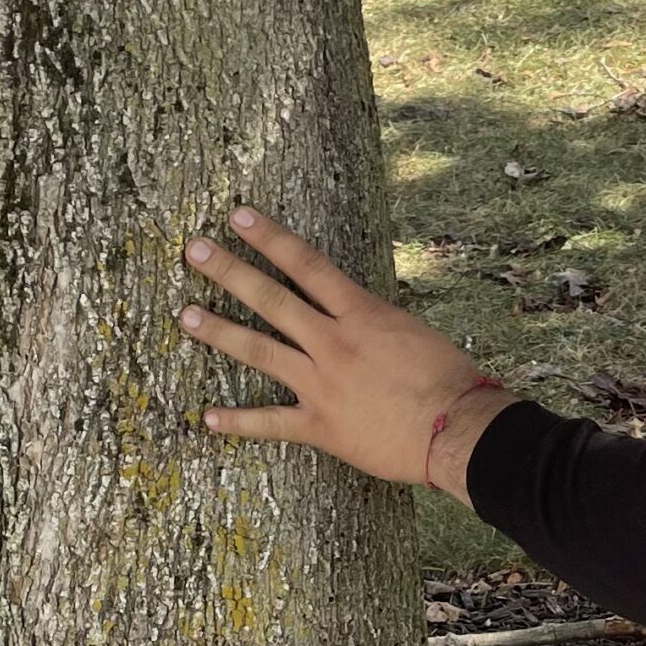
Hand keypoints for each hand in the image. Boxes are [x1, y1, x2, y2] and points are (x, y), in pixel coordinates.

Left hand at [179, 207, 507, 491]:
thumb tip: (351, 311)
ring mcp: (323, 384)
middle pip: (273, 299)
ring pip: (261, 352)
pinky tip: (207, 418)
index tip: (240, 216)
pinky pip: (272, 423)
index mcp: (361, 314)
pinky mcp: (321, 426)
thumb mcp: (411, 330)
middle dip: (231, 272)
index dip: (271, 238)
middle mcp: (334, 343)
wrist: (458, 428)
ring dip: (221, 332)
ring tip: (186, 315)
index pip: (307, 265)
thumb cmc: (448, 376)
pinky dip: (238, 422)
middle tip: (195, 251)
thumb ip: (372, 320)